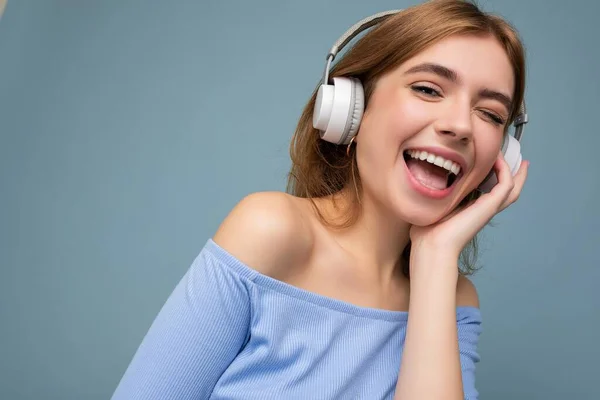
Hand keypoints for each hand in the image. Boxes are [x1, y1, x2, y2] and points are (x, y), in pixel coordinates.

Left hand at [409, 151, 528, 259]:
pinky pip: (506, 184)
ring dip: (513, 170)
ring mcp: (487, 208)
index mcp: (469, 211)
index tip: (494, 166)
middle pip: (507, 192)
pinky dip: (505, 170)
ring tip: (513, 156)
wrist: (431, 245)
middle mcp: (481, 210)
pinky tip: (498, 159)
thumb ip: (429, 197)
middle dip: (514, 176)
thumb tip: (419, 185)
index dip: (493, 180)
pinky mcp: (489, 206)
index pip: (488, 194)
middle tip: (519, 161)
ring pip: (510, 188)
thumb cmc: (425, 234)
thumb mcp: (429, 209)